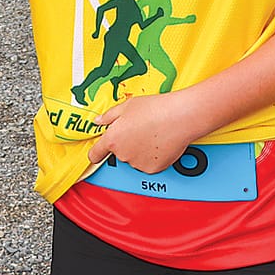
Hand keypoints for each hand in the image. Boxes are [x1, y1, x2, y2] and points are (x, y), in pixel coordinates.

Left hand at [86, 90, 206, 173]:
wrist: (179, 117)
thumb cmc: (154, 109)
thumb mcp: (126, 106)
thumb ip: (108, 116)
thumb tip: (98, 121)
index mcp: (113, 139)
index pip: (95, 154)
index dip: (96, 153)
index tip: (97, 153)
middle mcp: (123, 154)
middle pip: (119, 153)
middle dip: (126, 143)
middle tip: (139, 129)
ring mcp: (137, 163)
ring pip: (134, 159)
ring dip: (139, 150)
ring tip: (152, 134)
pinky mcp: (152, 169)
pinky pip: (148, 164)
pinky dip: (152, 157)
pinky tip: (159, 143)